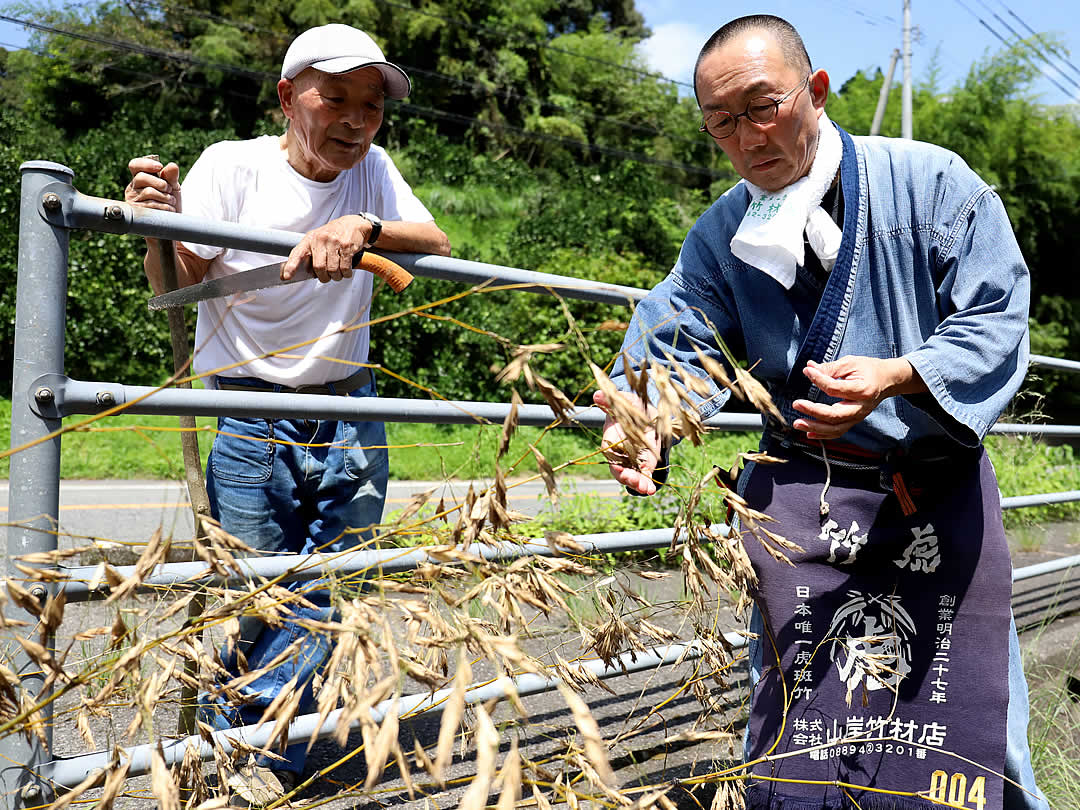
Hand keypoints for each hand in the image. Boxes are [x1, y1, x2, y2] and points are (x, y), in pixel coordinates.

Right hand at [126, 156, 180, 212]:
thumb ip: (172, 176)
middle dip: (160, 183)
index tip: (159, 167)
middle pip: (141, 177)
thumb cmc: (170, 203)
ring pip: (149, 192)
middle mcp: (133, 188)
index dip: (145, 164)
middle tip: (169, 190)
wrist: (171, 223)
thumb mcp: (173, 188)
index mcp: (139, 179)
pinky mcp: (137, 212)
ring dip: (166, 197)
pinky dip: (165, 207)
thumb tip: (172, 165)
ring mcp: (133, 200)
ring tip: (171, 202)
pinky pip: (152, 205)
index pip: (135, 165)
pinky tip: (168, 211)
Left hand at [282, 215, 373, 283]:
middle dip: (324, 277)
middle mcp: (320, 239)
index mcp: (310, 239)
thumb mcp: (318, 239)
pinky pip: (345, 267)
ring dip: (336, 277)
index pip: (298, 253)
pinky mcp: (347, 246)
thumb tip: (305, 272)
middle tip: (327, 277)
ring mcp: (334, 242)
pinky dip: (346, 274)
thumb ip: (311, 253)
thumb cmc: (333, 234)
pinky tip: (346, 271)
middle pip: (318, 267)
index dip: (291, 266)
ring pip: (332, 270)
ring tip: (338, 274)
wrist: (353, 224)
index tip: (286, 276)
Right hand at [593, 389, 660, 494]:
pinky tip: (651, 490)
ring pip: (631, 476)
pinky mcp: (645, 464)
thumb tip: (597, 394)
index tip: (620, 469)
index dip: (614, 461)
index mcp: (612, 439)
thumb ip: (611, 399)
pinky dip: (646, 484)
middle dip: (626, 477)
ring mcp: (632, 460)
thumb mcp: (625, 401)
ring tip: (646, 489)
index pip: (609, 452)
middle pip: (619, 469)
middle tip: (634, 481)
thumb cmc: (633, 407)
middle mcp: (620, 453)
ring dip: (637, 484)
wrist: (648, 414)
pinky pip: (643, 476)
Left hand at [792, 356, 922, 439]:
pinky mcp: (853, 421)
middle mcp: (861, 407)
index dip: (819, 380)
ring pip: (836, 428)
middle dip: (814, 412)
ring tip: (797, 423)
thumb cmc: (868, 369)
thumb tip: (809, 368)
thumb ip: (830, 368)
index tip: (808, 371)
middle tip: (796, 404)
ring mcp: (858, 417)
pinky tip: (808, 433)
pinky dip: (823, 435)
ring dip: (815, 428)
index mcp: (862, 390)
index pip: (836, 389)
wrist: (887, 380)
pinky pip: (838, 432)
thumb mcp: (851, 363)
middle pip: (836, 415)